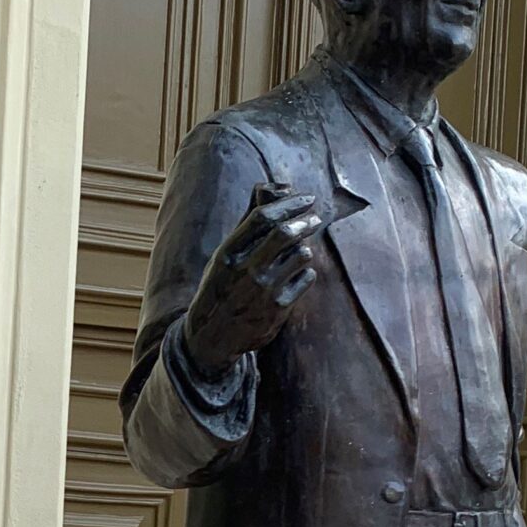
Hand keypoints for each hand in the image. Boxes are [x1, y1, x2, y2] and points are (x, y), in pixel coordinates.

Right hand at [180, 182, 321, 375]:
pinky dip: (306, 273)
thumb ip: (246, 226)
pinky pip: (306, 278)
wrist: (212, 337)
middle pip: (285, 233)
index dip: (289, 204)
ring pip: (301, 254)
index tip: (305, 199)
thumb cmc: (220, 289)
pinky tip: (297, 276)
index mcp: (229, 254)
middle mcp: (246, 270)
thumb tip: (265, 188)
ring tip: (299, 253)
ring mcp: (264, 290)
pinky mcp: (279, 308)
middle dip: (306, 220)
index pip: (263, 217)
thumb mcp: (223, 257)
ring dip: (305, 248)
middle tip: (315, 217)